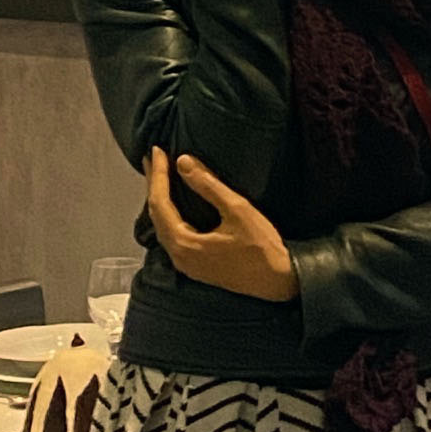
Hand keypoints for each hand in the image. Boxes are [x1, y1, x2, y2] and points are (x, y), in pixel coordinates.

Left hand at [144, 146, 298, 301]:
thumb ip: (208, 185)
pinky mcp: (195, 265)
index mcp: (184, 243)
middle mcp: (178, 256)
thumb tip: (183, 162)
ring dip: (160, 199)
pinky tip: (174, 204)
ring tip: (159, 176)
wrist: (277, 280)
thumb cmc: (260, 246)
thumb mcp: (237, 209)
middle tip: (153, 158)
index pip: (160, 203)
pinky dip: (168, 214)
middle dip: (154, 184)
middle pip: (156, 215)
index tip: (157, 151)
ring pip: (162, 226)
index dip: (158, 175)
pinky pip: (171, 235)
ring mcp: (185, 264)